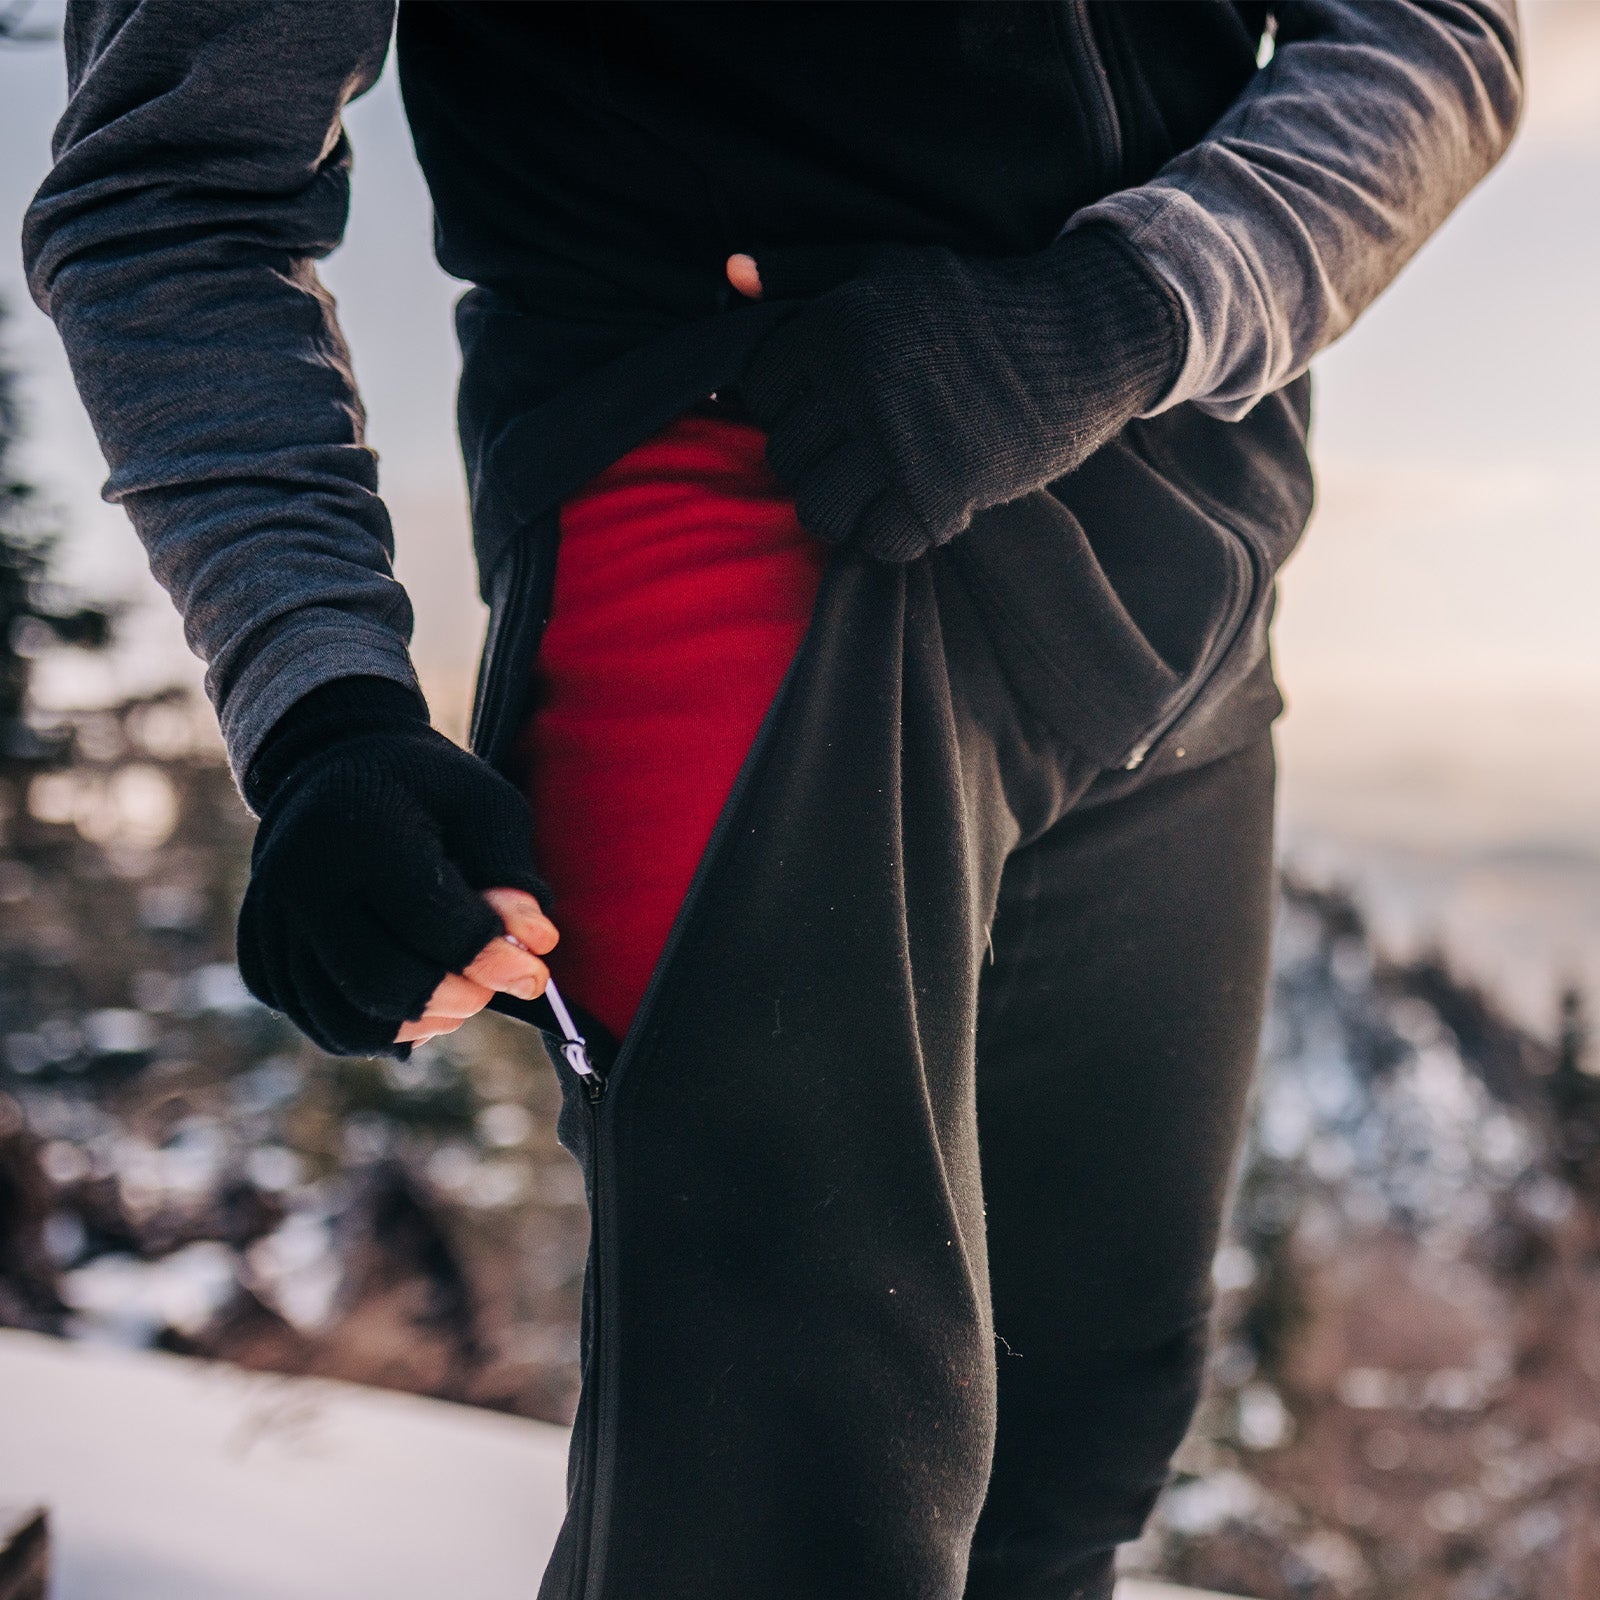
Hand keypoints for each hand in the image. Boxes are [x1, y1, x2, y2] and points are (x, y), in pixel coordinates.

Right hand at [237, 677, 557, 1056]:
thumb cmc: (424, 787)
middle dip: (455, 998)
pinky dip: (378, 1029)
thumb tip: (534, 945)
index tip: (535, 974)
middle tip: (494, 988)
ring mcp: (270, 925)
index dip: (492, 958)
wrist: (330, 765)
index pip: (430, 921)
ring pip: (348, 1020)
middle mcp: (299, 881)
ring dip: (419, 1022)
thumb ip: (510, 873)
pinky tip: (416, 1004)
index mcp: (359, 831)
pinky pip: (322, 1024)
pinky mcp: (259, 958)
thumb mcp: (484, 804)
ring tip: (460, 996)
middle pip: (381, 983)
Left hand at [726, 227, 1184, 561]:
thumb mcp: (888, 264)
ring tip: (877, 486)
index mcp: (836, 323)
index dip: (790, 406)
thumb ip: (805, 272)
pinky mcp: (937, 493)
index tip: (831, 406)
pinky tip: (914, 505)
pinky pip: (876, 543)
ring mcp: (896, 443)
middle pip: (784, 456)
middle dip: (816, 459)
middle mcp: (858, 383)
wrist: (1081, 339)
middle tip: (861, 449)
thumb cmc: (974, 304)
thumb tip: (729, 276)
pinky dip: (892, 535)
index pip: (760, 393)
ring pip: (817, 509)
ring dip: (844, 507)